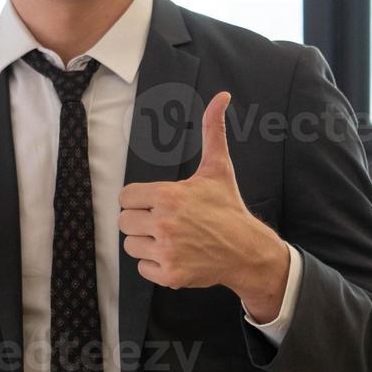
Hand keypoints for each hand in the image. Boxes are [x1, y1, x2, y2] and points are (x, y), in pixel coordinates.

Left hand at [118, 92, 288, 310]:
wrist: (248, 250)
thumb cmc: (228, 207)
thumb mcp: (218, 168)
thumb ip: (212, 131)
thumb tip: (221, 96)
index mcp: (167, 196)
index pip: (125, 198)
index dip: (139, 200)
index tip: (157, 203)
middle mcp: (163, 223)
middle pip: (124, 221)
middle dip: (140, 221)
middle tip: (163, 221)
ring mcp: (166, 250)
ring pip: (130, 245)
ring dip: (146, 243)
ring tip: (170, 238)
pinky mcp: (169, 274)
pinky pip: (142, 267)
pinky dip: (154, 264)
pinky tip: (175, 255)